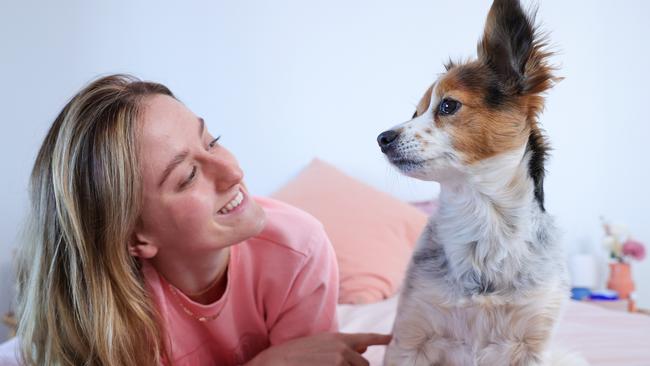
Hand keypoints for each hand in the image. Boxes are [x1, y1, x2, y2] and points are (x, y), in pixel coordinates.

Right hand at [247, 332, 391, 365]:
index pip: (366, 337)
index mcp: (339, 338)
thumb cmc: (294, 355)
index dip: (381, 338)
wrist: (275, 363)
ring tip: (322, 365)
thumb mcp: (319, 345)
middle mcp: (343, 349)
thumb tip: (364, 348)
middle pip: (364, 364)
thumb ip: (343, 346)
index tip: (392, 338)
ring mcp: (340, 362)